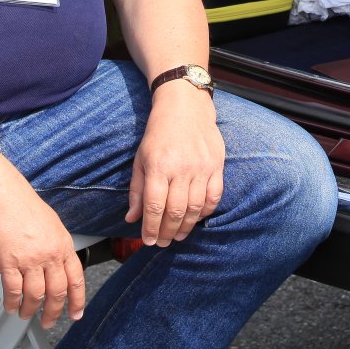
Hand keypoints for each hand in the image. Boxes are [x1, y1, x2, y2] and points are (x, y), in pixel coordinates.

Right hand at [0, 179, 86, 328]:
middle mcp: (49, 254)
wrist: (1, 194)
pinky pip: (13, 290)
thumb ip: (55, 246)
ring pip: (35, 296)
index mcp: (63, 245)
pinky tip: (11, 305)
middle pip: (57, 293)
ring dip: (30, 310)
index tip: (76, 313)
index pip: (76, 279)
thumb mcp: (51, 224)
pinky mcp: (8, 262)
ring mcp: (29, 260)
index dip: (77, 300)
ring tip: (25, 314)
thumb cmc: (21, 205)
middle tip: (48, 322)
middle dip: (53, 313)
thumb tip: (56, 263)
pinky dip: (12, 302)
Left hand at [126, 88, 225, 245]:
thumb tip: (132, 218)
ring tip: (177, 235)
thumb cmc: (159, 132)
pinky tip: (197, 218)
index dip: (151, 227)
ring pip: (196, 208)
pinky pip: (214, 196)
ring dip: (186, 227)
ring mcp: (202, 167)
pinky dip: (206, 212)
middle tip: (162, 242)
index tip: (148, 240)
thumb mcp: (141, 158)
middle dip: (167, 232)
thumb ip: (137, 190)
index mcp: (159, 165)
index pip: (155, 206)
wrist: (185, 106)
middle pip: (176, 211)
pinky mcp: (217, 165)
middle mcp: (181, 168)